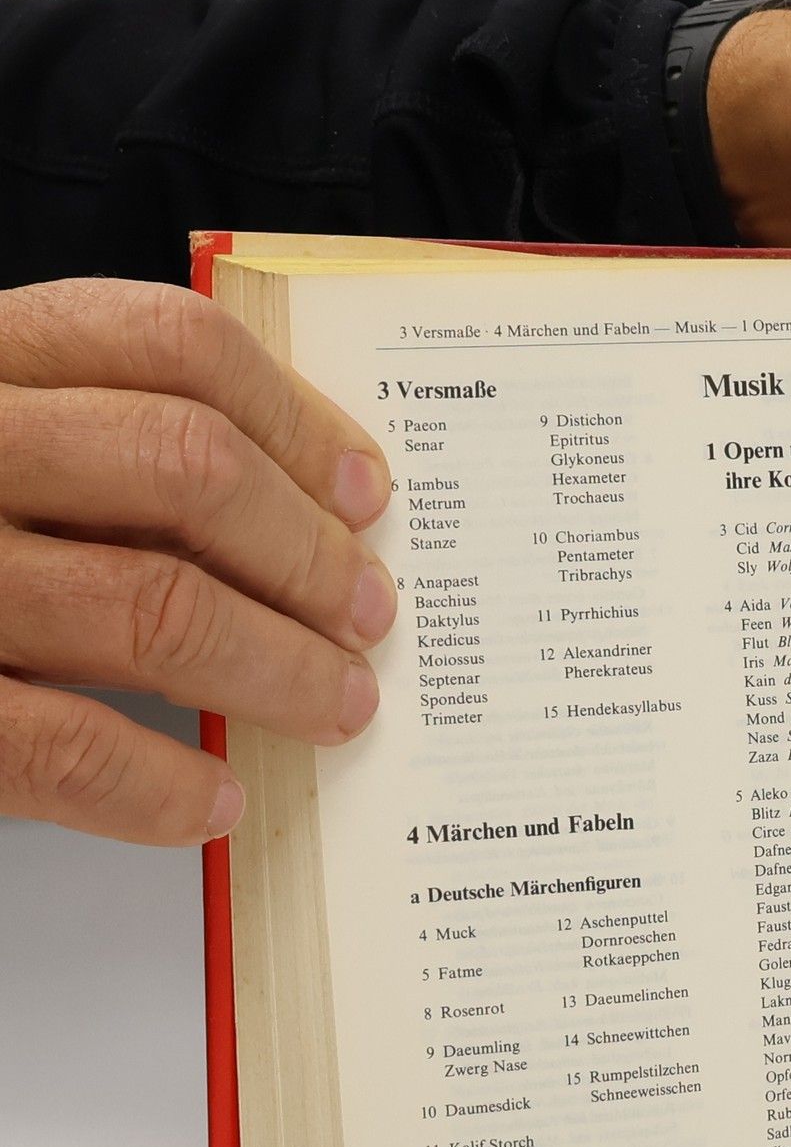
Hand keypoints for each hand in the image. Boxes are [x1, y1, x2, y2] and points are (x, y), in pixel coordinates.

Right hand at [0, 280, 394, 844]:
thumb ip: (93, 444)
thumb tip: (299, 511)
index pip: (167, 346)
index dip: (296, 421)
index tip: (367, 492)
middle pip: (184, 470)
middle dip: (307, 554)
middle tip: (370, 614)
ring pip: (150, 608)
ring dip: (277, 670)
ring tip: (337, 704)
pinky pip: (64, 750)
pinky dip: (163, 787)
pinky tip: (214, 800)